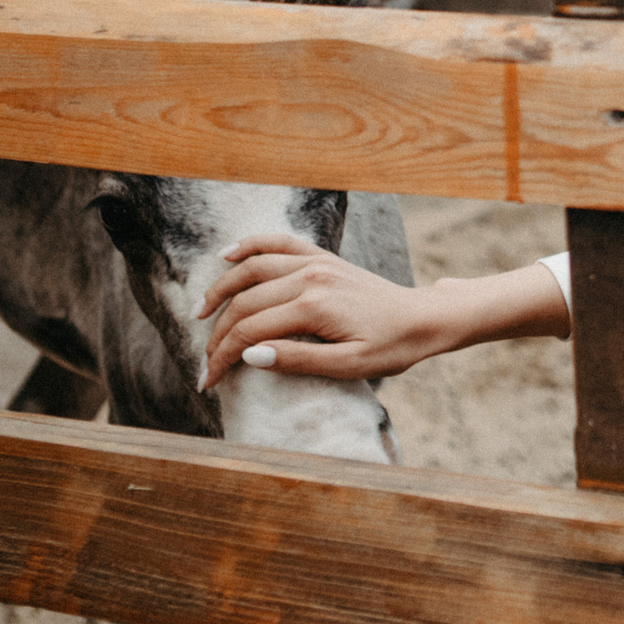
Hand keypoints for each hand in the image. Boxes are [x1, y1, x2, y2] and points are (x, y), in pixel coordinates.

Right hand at [197, 234, 447, 389]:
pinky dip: (251, 245)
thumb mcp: (350, 366)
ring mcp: (316, 262)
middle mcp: (310, 277)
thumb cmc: (392, 347)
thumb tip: (250, 355)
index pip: (250, 331)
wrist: (423, 318)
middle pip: (245, 302)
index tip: (209, 381)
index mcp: (315, 306)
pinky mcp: (323, 257)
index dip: (223, 357)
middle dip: (218, 334)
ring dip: (221, 289)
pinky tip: (229, 254)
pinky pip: (279, 242)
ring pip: (253, 268)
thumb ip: (298, 361)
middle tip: (205, 362)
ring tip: (200, 313)